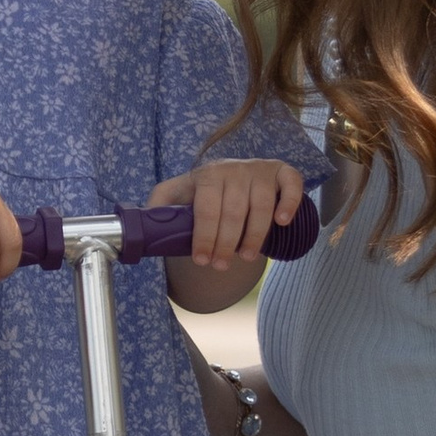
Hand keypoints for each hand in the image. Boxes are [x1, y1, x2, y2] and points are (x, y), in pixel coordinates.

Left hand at [151, 159, 306, 268]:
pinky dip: (289, 203)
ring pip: (261, 206)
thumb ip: (160, 205)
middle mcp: (234, 169)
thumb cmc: (204, 191)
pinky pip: (291, 185)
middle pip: (234, 212)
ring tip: (246, 257)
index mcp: (208, 175)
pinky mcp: (282, 172)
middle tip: (221, 266)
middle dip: (226, 244)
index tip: (201, 259)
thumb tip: (144, 223)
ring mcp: (260, 170)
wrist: (232, 174)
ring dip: (255, 235)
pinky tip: (282, 222)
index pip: (206, 209)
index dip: (204, 237)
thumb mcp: (178, 194)